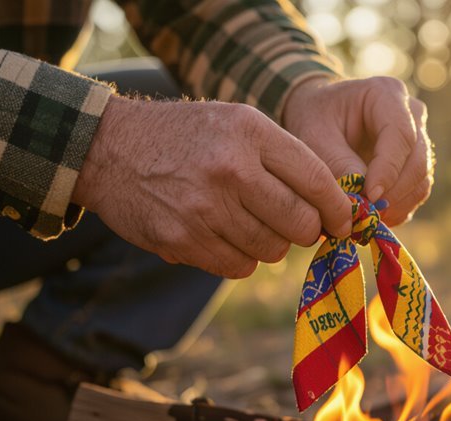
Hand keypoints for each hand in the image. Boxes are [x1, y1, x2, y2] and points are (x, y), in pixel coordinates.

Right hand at [72, 96, 351, 278]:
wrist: (108, 149)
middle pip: (300, 224)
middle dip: (307, 231)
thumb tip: (333, 209)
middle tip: (298, 225)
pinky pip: (239, 266)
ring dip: (271, 244)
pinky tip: (224, 235)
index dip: (337, 209)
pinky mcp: (183, 240)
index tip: (342, 220)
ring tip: (251, 223)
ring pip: (272, 251)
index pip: (316, 181)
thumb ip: (284, 158)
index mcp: (250, 133)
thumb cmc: (186, 136)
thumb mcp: (237, 123)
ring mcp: (205, 208)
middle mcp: (230, 169)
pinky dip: (240, 257)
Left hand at [282, 77, 433, 225]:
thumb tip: (364, 197)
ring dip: (398, 205)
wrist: (322, 117)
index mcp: (386, 94)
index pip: (401, 135)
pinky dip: (399, 209)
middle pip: (418, 160)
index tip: (370, 196)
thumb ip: (337, 162)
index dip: (389, 169)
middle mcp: (412, 113)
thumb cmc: (317, 119)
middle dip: (394, 193)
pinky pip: (417, 191)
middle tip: (367, 214)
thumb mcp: (315, 135)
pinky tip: (375, 217)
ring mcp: (419, 139)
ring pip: (421, 180)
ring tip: (368, 218)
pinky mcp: (417, 163)